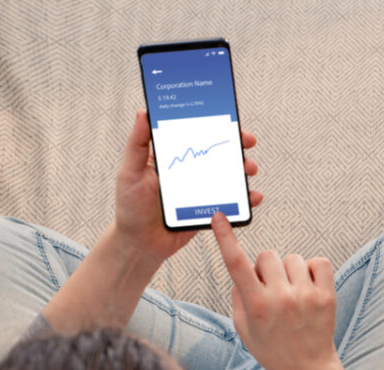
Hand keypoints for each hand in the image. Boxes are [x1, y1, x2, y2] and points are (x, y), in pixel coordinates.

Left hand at [112, 110, 263, 265]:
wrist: (140, 243)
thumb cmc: (130, 206)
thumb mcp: (131, 171)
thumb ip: (137, 144)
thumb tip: (143, 112)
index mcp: (172, 157)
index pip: (196, 134)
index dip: (214, 125)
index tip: (228, 120)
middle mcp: (190, 171)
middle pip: (217, 153)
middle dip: (237, 145)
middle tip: (248, 142)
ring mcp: (202, 190)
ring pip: (228, 176)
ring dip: (244, 169)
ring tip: (249, 169)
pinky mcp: (209, 209)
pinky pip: (231, 203)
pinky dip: (245, 200)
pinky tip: (253, 197)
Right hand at [211, 212, 338, 369]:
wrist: (307, 369)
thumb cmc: (271, 348)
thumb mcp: (243, 327)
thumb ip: (238, 295)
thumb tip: (242, 268)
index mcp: (256, 305)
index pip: (236, 263)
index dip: (225, 238)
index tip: (219, 216)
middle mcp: (280, 298)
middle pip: (267, 255)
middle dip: (267, 268)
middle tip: (272, 290)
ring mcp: (306, 296)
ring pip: (292, 258)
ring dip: (290, 271)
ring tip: (292, 294)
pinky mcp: (327, 296)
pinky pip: (318, 262)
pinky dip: (312, 270)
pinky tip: (308, 287)